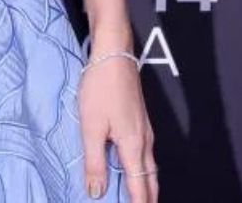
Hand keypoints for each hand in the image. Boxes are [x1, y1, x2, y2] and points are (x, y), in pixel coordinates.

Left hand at [79, 53, 155, 201]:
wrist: (114, 54)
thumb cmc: (101, 88)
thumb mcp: (91, 127)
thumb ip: (94, 161)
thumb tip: (97, 192)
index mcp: (133, 145)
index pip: (140, 186)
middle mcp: (145, 141)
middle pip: (151, 179)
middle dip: (148, 198)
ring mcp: (145, 130)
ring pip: (150, 167)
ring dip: (146, 185)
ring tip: (139, 199)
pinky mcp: (140, 121)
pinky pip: (146, 154)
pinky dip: (143, 170)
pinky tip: (133, 170)